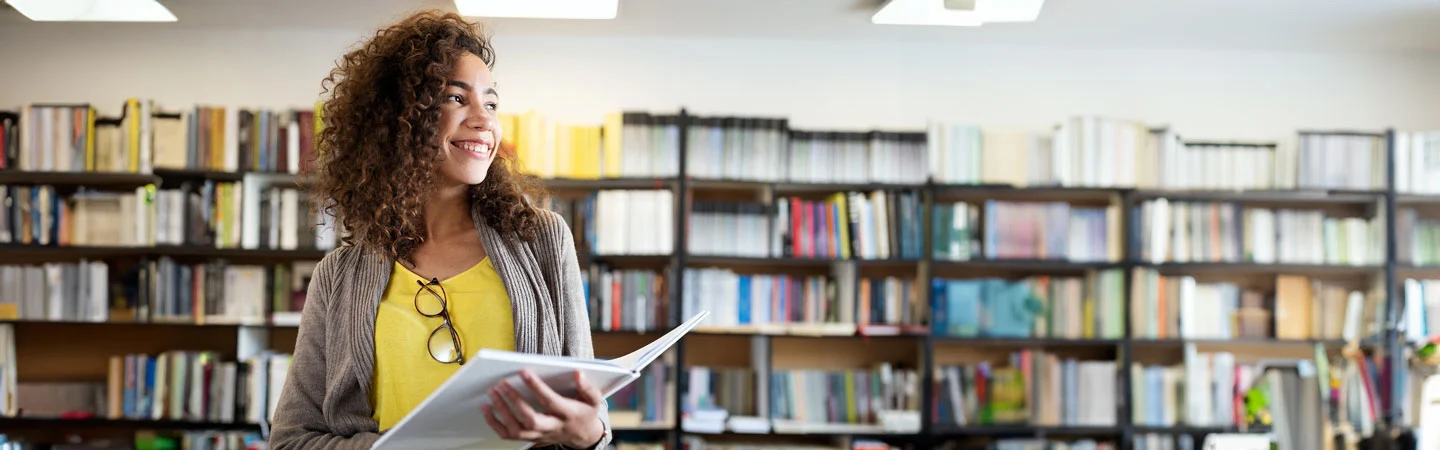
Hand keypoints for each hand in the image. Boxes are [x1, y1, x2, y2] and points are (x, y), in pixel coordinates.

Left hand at [483, 370, 604, 447]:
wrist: (583, 436)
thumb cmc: (585, 413)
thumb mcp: (594, 400)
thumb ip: (587, 387)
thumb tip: (578, 373)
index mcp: (568, 414)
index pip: (550, 401)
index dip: (536, 387)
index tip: (523, 372)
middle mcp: (553, 427)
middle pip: (531, 420)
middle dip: (514, 402)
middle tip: (502, 384)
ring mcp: (540, 435)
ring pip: (517, 430)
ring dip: (501, 412)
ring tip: (492, 393)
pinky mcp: (531, 439)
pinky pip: (509, 436)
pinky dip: (495, 424)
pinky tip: (487, 409)